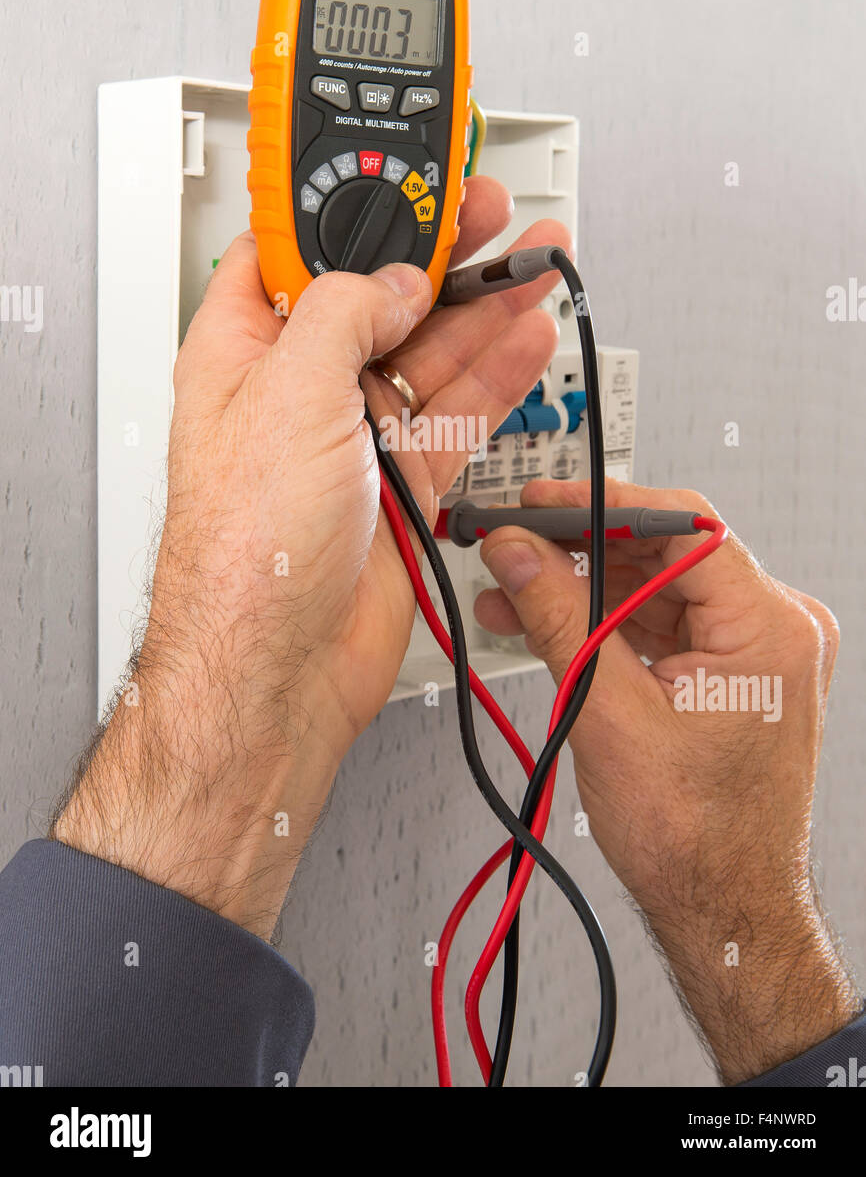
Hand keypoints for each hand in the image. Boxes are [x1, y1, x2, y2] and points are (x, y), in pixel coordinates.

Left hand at [53, 177, 571, 937]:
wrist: (282, 668)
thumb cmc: (246, 553)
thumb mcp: (288, 396)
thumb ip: (347, 315)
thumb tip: (395, 276)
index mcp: (244, 351)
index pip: (296, 253)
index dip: (350, 211)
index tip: (404, 180)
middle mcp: (301, 387)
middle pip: (380, 294)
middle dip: (438, 250)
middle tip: (489, 210)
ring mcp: (357, 433)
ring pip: (431, 348)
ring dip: (485, 302)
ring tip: (533, 257)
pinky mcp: (405, 478)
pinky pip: (459, 408)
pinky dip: (498, 369)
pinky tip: (527, 332)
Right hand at [476, 476, 860, 1082]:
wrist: (721, 910)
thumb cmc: (696, 840)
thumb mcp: (607, 714)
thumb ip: (557, 617)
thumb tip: (516, 553)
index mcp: (770, 629)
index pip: (681, 530)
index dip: (600, 508)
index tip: (539, 504)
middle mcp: (775, 630)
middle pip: (664, 555)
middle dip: (578, 553)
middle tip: (511, 545)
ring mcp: (754, 652)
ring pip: (653, 590)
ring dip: (581, 591)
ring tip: (509, 591)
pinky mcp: (729, 672)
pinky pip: (658, 626)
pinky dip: (603, 624)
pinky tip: (543, 623)